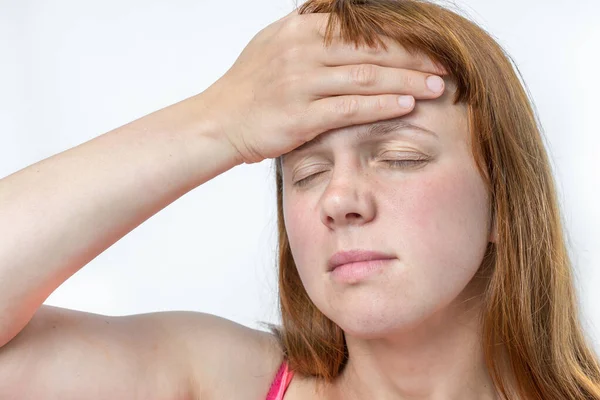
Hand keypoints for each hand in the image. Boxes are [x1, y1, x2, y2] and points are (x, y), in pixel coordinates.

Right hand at [202, 10, 446, 164]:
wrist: (218, 121)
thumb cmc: (249, 86)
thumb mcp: (275, 44)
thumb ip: (310, 32)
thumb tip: (341, 22)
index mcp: (300, 30)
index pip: (362, 29)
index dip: (401, 38)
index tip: (430, 47)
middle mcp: (302, 51)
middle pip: (371, 51)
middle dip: (413, 59)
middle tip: (444, 68)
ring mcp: (300, 82)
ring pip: (365, 78)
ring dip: (406, 82)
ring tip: (436, 88)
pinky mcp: (300, 115)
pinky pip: (349, 108)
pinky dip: (380, 106)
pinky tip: (405, 106)